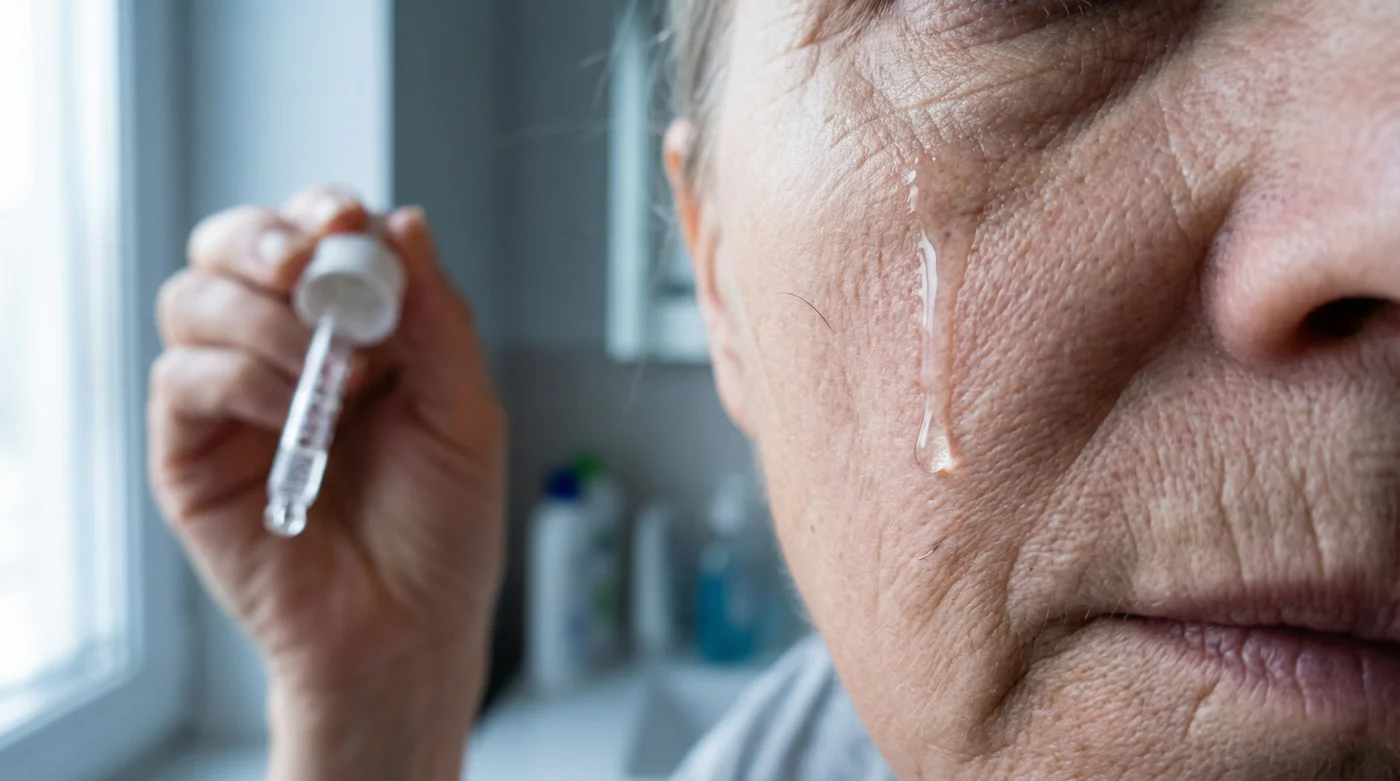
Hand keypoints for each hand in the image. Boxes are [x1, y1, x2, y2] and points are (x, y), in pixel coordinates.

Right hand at [149, 187, 505, 779]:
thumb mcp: (466, 414)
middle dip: (266, 240)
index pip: (313, 235)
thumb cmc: (442, 531)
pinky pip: (182, 378)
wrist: (407, 631)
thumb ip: (437, 319)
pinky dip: (238, 377)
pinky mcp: (189, 452)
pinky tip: (295, 415)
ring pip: (194, 298)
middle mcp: (283, 352)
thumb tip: (405, 220)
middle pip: (232, 246)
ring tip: (334, 380)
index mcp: (353, 332)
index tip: (347, 219)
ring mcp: (231, 400)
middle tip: (308, 270)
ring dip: (263, 319)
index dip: (322, 212)